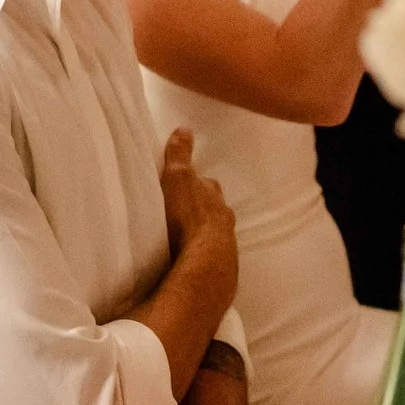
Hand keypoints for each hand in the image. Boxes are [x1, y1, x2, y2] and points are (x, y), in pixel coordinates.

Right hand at [157, 130, 235, 308]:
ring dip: (203, 238)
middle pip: (215, 213)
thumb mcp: (178, 179)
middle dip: (203, 212)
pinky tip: (191, 265)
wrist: (205, 265)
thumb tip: (184, 129)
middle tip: (186, 214)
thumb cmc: (188, 218)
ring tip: (186, 242)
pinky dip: (202, 260)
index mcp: (215, 200)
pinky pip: (211, 263)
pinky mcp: (221, 275)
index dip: (198, 185)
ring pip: (215, 238)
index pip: (207, 186)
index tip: (188, 186)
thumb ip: (180, 156)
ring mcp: (226, 250)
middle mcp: (225, 223)